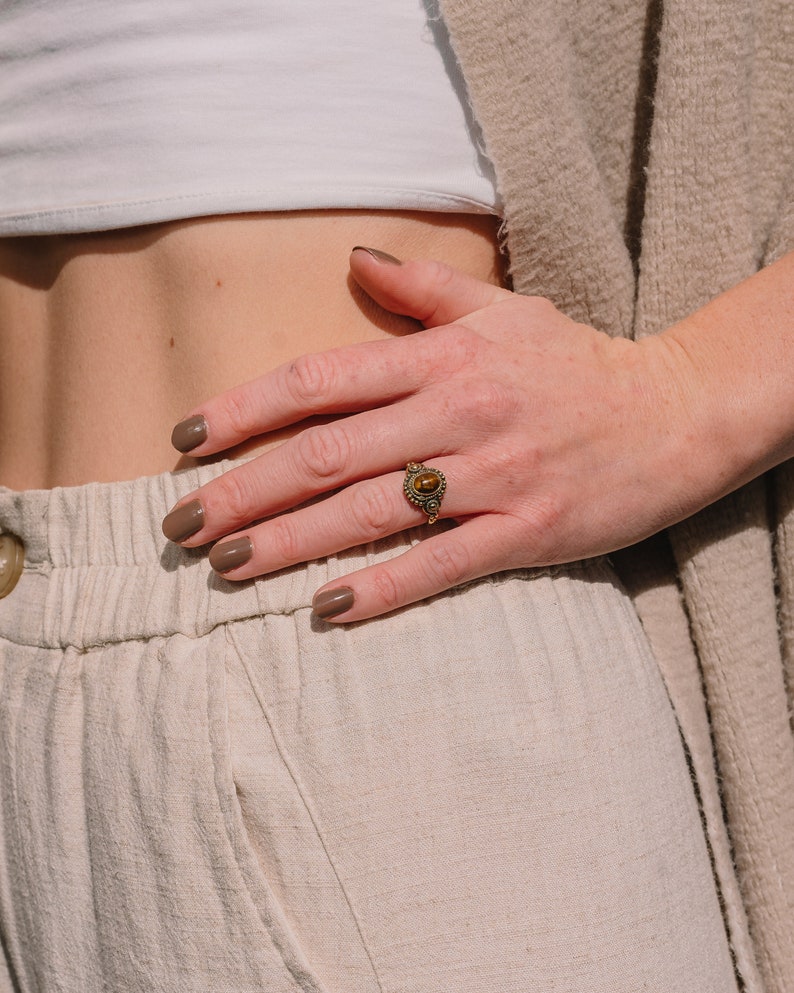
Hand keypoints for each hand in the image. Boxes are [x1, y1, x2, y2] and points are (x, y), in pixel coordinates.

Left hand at [160, 247, 729, 620]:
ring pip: (369, 513)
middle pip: (325, 454)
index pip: (320, 380)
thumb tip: (350, 259)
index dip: (245, 410)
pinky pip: (440, 565)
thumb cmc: (577, 362)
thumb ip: (421, 285)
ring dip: (289, 543)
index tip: (187, 438)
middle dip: (242, 491)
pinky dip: (381, 588)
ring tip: (227, 568)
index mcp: (442, 357)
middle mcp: (456, 412)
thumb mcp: (503, 308)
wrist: (674, 412)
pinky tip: (326, 607)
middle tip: (182, 524)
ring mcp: (491, 474)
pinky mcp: (525, 529)